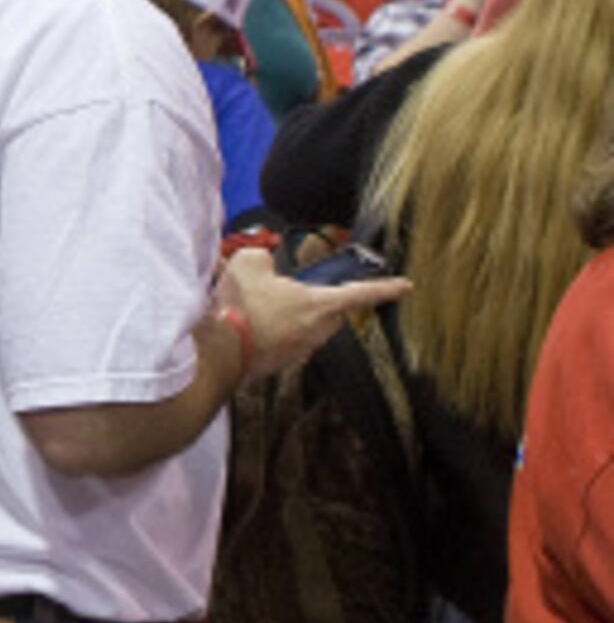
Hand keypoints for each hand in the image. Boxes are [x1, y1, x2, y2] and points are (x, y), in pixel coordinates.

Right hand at [220, 247, 411, 381]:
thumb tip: (263, 263)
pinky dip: (267, 333)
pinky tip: (244, 324)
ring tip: (255, 305)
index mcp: (318, 304)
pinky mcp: (276, 365)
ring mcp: (296, 352)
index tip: (405, 286)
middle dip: (315, 300)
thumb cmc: (240, 307)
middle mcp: (314, 331)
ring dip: (286, 317)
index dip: (385, 288)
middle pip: (329, 313)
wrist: (218, 349)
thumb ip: (263, 258)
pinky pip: (280, 343)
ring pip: (302, 328)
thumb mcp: (249, 263)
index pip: (361, 293)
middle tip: (289, 289)